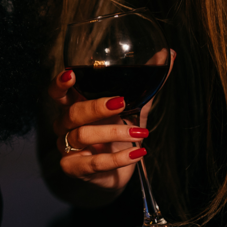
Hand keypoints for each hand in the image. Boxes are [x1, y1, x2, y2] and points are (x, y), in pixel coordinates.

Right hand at [51, 49, 174, 191]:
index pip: (57, 93)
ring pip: (83, 136)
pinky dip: (117, 158)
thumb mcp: (133, 109)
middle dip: (96, 107)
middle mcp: (66, 125)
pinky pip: (94, 163)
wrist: (117, 172)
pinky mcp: (74, 168)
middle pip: (73, 113)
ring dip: (113, 132)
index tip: (71, 74)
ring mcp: (67, 147)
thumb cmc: (119, 135)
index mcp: (74, 106)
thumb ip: (146, 86)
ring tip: (141, 132)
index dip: (60, 84)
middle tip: (120, 103)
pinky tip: (137, 152)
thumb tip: (169, 55)